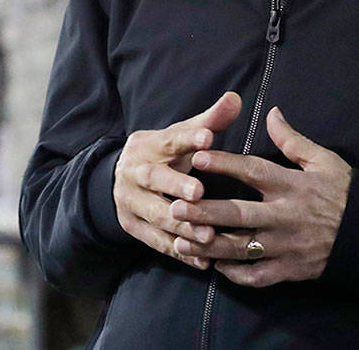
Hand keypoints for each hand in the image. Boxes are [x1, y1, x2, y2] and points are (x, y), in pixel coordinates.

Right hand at [114, 91, 242, 268]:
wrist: (122, 179)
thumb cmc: (165, 155)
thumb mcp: (180, 136)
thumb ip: (209, 121)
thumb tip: (235, 98)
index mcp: (148, 145)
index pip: (169, 139)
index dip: (188, 139)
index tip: (208, 138)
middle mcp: (135, 172)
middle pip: (154, 179)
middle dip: (175, 185)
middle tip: (199, 193)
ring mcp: (131, 202)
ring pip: (156, 215)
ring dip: (182, 226)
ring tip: (208, 235)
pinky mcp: (133, 228)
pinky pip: (157, 242)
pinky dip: (180, 252)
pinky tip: (203, 260)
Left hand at [170, 107, 351, 286]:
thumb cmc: (345, 193)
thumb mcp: (324, 160)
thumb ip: (293, 140)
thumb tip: (271, 112)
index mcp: (292, 185)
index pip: (252, 171)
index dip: (224, 164)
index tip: (197, 156)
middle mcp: (285, 216)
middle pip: (238, 214)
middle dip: (204, 211)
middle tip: (174, 207)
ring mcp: (286, 246)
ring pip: (241, 248)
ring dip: (209, 245)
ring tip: (181, 240)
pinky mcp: (290, 270)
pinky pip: (257, 276)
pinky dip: (234, 274)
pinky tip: (214, 266)